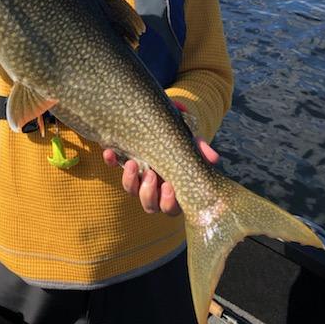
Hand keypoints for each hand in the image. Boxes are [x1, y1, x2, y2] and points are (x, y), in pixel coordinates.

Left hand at [103, 138, 218, 215]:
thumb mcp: (189, 139)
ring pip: (131, 191)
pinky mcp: (120, 161)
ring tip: (133, 163)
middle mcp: (154, 186)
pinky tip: (109, 151)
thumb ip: (199, 148)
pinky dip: (110, 160)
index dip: (170, 202)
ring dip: (130, 181)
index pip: (172, 207)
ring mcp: (136, 176)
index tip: (169, 186)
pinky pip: (112, 167)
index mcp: (172, 186)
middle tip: (151, 174)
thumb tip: (214, 159)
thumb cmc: (178, 134)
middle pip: (150, 206)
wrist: (157, 116)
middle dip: (149, 193)